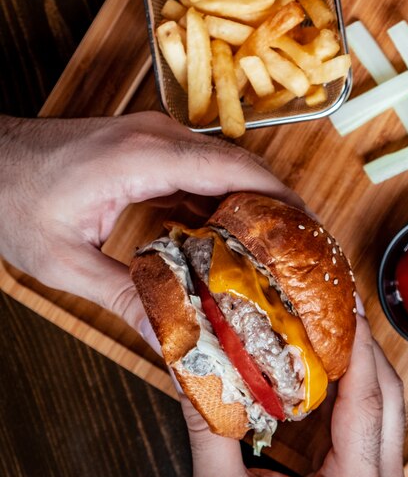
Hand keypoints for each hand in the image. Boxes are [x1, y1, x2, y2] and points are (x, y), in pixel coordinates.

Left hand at [0, 112, 300, 333]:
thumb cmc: (11, 197)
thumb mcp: (61, 260)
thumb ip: (123, 297)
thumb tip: (169, 338)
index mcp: (144, 156)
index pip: (234, 168)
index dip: (280, 196)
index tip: (310, 228)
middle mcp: (159, 137)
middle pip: (241, 164)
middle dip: (277, 203)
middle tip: (302, 248)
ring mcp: (155, 137)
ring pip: (225, 165)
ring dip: (253, 201)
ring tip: (276, 245)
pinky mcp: (150, 147)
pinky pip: (202, 169)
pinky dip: (224, 198)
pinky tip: (231, 233)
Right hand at [184, 316, 406, 476]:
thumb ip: (208, 425)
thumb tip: (192, 364)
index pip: (367, 400)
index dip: (358, 346)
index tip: (347, 307)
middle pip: (388, 395)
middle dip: (365, 344)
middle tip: (339, 305)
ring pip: (390, 405)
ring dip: (366, 361)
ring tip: (338, 324)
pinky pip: (378, 420)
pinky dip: (361, 385)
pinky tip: (337, 362)